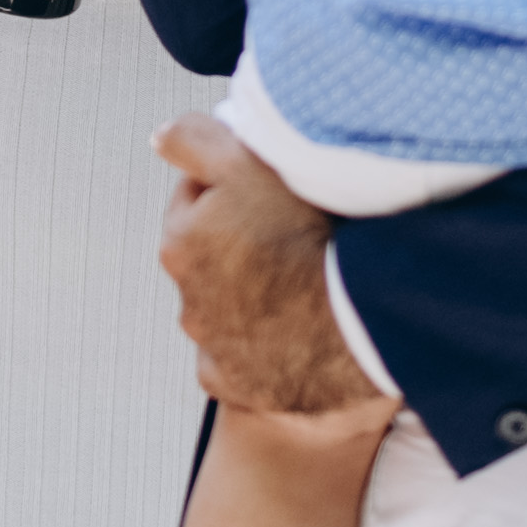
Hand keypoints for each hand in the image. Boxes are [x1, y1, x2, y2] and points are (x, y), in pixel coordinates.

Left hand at [155, 115, 373, 414]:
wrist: (363, 312)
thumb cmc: (310, 234)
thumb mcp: (247, 159)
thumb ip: (194, 141)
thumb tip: (162, 139)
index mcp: (181, 243)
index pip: (196, 199)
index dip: (233, 186)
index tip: (267, 188)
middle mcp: (189, 301)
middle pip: (213, 257)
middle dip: (242, 243)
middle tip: (292, 232)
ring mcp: (216, 349)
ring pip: (229, 310)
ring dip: (255, 295)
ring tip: (303, 280)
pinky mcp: (243, 386)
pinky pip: (245, 360)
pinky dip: (265, 346)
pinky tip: (298, 328)